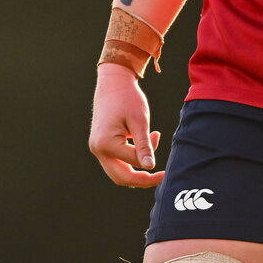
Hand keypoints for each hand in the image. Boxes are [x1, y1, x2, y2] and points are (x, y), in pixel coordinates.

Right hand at [89, 63, 164, 187]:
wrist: (113, 82)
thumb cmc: (128, 98)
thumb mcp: (140, 120)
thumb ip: (144, 145)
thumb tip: (150, 167)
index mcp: (106, 143)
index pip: (133, 162)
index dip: (151, 164)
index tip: (165, 157)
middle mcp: (98, 150)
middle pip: (121, 177)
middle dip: (143, 179)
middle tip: (162, 175)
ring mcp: (97, 149)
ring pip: (118, 173)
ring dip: (137, 169)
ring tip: (153, 156)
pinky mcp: (102, 146)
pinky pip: (117, 162)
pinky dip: (131, 160)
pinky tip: (145, 146)